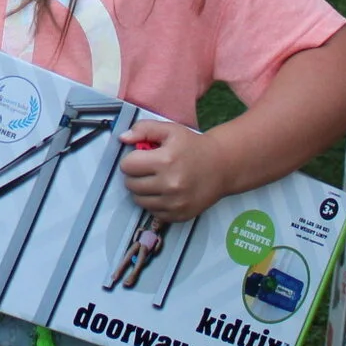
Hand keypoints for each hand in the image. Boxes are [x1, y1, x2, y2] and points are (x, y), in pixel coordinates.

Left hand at [117, 121, 235, 223]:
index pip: (127, 166)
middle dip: (135, 175)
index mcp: (165, 160)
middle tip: (148, 169)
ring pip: (139, 200)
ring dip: (142, 190)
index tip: (140, 158)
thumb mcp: (170, 130)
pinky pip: (152, 212)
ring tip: (155, 180)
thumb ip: (144, 129)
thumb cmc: (193, 146)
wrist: (222, 166)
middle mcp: (170, 184)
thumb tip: (123, 138)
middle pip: (131, 184)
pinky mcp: (179, 215)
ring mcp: (175, 202)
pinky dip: (154, 203)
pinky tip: (165, 192)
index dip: (131, 159)